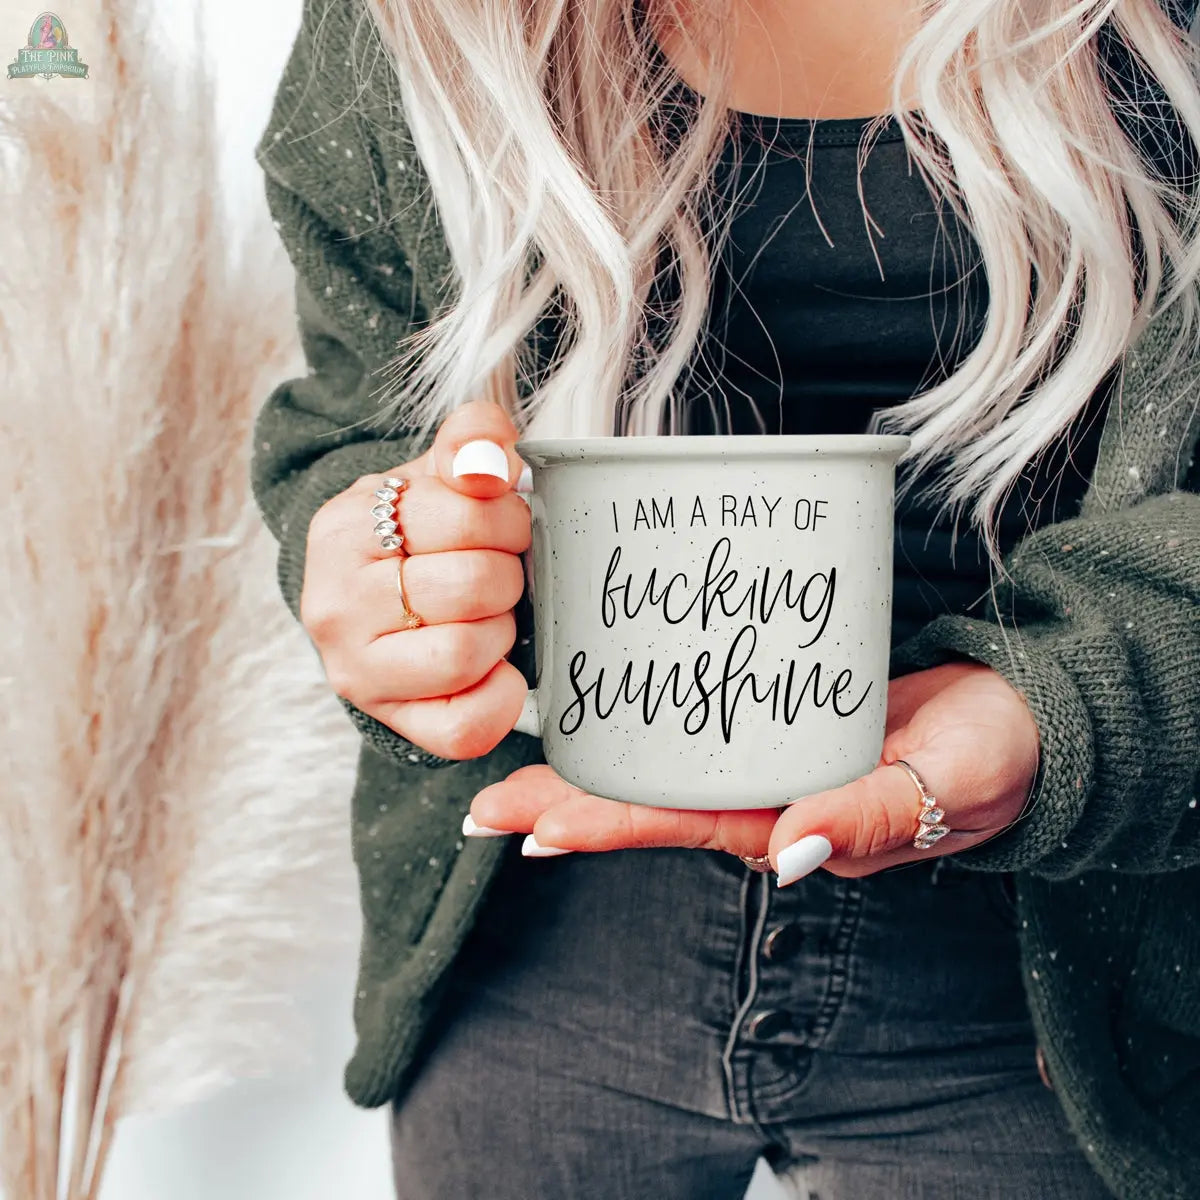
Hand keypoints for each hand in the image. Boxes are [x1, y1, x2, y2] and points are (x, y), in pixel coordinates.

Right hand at [300, 400, 532, 759]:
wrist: (369, 593)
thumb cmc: (417, 531)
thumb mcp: (436, 472)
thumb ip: (471, 441)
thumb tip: (487, 461)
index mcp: (345, 528)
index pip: (468, 516)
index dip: (507, 519)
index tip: (499, 525)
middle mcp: (335, 603)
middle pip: (474, 585)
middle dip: (507, 575)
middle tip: (497, 572)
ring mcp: (355, 669)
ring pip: (466, 653)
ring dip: (500, 631)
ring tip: (486, 615)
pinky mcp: (389, 718)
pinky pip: (465, 725)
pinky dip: (500, 696)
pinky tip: (495, 668)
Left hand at [466, 663, 1039, 883]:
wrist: (1022, 719)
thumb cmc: (992, 758)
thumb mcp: (945, 786)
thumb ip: (871, 818)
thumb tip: (791, 853)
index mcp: (799, 824)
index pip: (683, 828)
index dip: (606, 827)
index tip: (532, 828)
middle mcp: (768, 800)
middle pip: (650, 805)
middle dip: (567, 806)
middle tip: (484, 806)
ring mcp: (769, 761)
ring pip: (664, 768)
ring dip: (591, 768)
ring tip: (515, 763)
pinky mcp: (779, 719)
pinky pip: (700, 726)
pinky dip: (645, 722)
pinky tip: (603, 709)